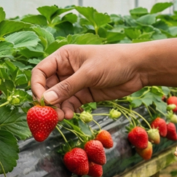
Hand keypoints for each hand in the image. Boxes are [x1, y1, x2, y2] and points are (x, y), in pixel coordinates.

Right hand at [30, 44, 145, 119]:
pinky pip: (69, 104)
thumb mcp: (89, 73)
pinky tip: (70, 116)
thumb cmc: (113, 62)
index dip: (37, 86)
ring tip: (62, 118)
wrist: (139, 69)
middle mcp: (65, 70)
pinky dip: (67, 111)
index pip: (40, 72)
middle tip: (50, 115)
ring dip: (57, 109)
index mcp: (63, 57)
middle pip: (47, 88)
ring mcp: (74, 83)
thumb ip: (67, 87)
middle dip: (48, 102)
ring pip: (57, 99)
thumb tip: (47, 100)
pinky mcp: (83, 94)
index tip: (40, 101)